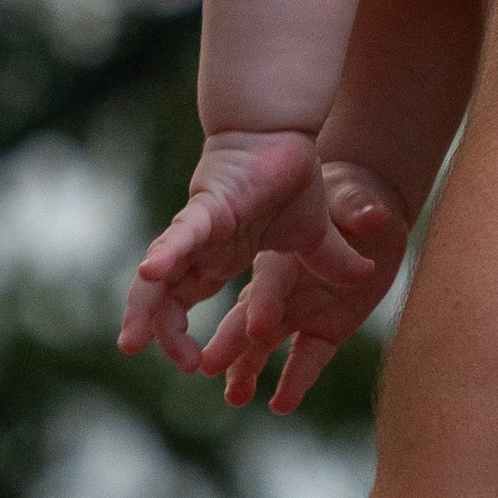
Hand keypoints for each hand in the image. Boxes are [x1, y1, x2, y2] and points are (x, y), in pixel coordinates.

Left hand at [119, 127, 370, 370]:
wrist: (288, 130)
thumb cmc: (292, 176)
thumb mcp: (316, 236)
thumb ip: (331, 262)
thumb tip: (365, 279)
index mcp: (219, 258)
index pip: (186, 303)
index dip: (180, 336)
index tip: (197, 367)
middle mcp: (201, 248)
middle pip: (164, 298)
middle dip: (156, 331)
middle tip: (152, 356)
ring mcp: (199, 230)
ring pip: (160, 276)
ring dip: (145, 309)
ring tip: (133, 340)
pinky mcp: (207, 208)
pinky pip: (182, 235)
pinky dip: (166, 255)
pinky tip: (150, 275)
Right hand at [199, 160, 411, 412]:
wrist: (366, 214)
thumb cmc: (351, 196)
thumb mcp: (355, 198)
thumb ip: (358, 207)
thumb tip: (374, 215)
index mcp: (284, 255)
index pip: (270, 283)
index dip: (264, 304)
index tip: (256, 327)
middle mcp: (282, 288)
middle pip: (250, 317)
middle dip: (231, 342)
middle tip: (204, 365)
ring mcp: (299, 310)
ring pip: (266, 344)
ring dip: (247, 368)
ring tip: (233, 397)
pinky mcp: (324, 328)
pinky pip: (307, 358)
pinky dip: (296, 381)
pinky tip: (282, 406)